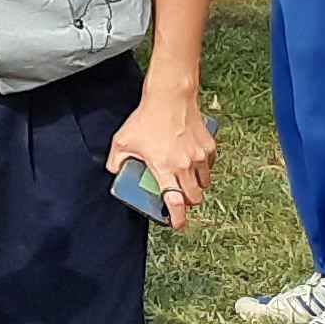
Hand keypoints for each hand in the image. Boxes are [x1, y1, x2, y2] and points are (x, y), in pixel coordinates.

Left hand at [106, 87, 215, 231]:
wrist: (170, 98)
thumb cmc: (146, 118)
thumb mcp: (122, 141)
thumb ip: (116, 160)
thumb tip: (115, 171)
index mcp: (164, 168)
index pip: (175, 203)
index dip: (178, 218)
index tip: (177, 226)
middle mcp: (185, 166)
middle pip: (194, 198)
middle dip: (187, 204)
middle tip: (179, 201)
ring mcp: (200, 157)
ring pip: (204, 184)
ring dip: (196, 188)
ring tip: (184, 182)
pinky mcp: (209, 147)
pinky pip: (209, 166)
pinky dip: (202, 170)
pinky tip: (191, 164)